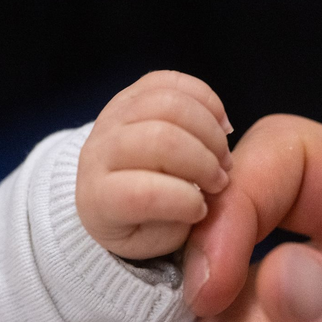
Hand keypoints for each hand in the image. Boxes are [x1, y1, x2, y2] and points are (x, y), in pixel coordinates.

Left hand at [76, 70, 232, 259]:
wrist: (112, 192)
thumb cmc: (141, 223)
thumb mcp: (158, 240)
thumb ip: (179, 223)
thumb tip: (204, 196)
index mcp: (99, 198)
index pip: (138, 194)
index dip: (181, 201)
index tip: (201, 210)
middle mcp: (100, 151)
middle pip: (159, 140)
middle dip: (204, 162)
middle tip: (220, 181)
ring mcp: (114, 116)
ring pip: (169, 104)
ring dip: (210, 131)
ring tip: (222, 156)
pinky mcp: (132, 93)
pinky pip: (173, 81)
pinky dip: (206, 101)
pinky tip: (220, 126)